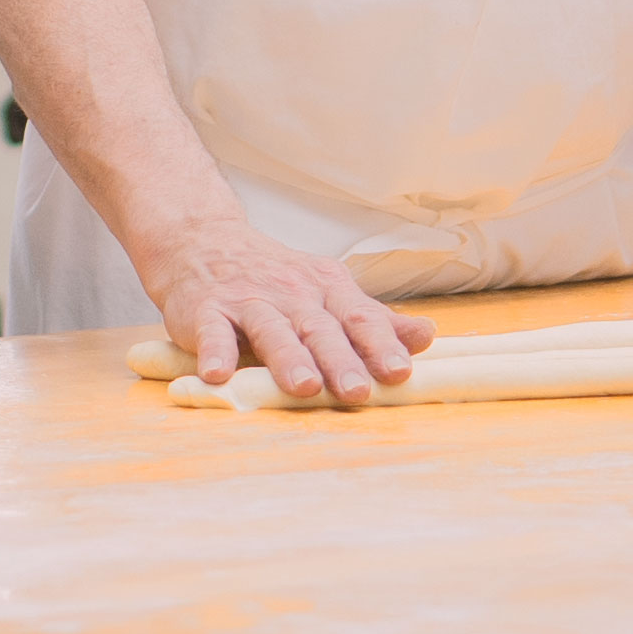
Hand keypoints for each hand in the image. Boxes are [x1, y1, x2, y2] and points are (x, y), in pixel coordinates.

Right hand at [142, 219, 433, 402]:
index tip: (400, 371)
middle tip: (358, 391)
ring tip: (304, 386)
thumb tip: (428, 336)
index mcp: (326, 289)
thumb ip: (374, 320)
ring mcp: (248, 300)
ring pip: (271, 329)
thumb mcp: (328, 292)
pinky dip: (214, 351)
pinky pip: (211, 331)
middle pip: (319, 328)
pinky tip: (218, 375)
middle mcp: (291, 293)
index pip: (359, 317)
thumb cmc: (276, 279)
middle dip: (340, 359)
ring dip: (288, 358)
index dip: (380, 344)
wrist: (204, 242)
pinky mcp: (205, 310)